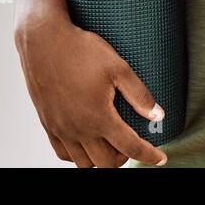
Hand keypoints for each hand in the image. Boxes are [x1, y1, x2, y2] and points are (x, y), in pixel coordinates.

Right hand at [14, 10, 168, 166]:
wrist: (43, 40)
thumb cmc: (81, 50)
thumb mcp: (118, 67)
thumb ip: (140, 94)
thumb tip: (158, 115)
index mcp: (99, 117)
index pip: (131, 148)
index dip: (149, 155)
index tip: (161, 158)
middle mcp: (78, 129)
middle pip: (106, 164)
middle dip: (124, 159)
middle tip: (132, 145)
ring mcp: (60, 129)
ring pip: (83, 164)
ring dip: (101, 161)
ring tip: (111, 146)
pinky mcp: (48, 124)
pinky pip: (62, 154)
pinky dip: (77, 156)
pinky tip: (86, 142)